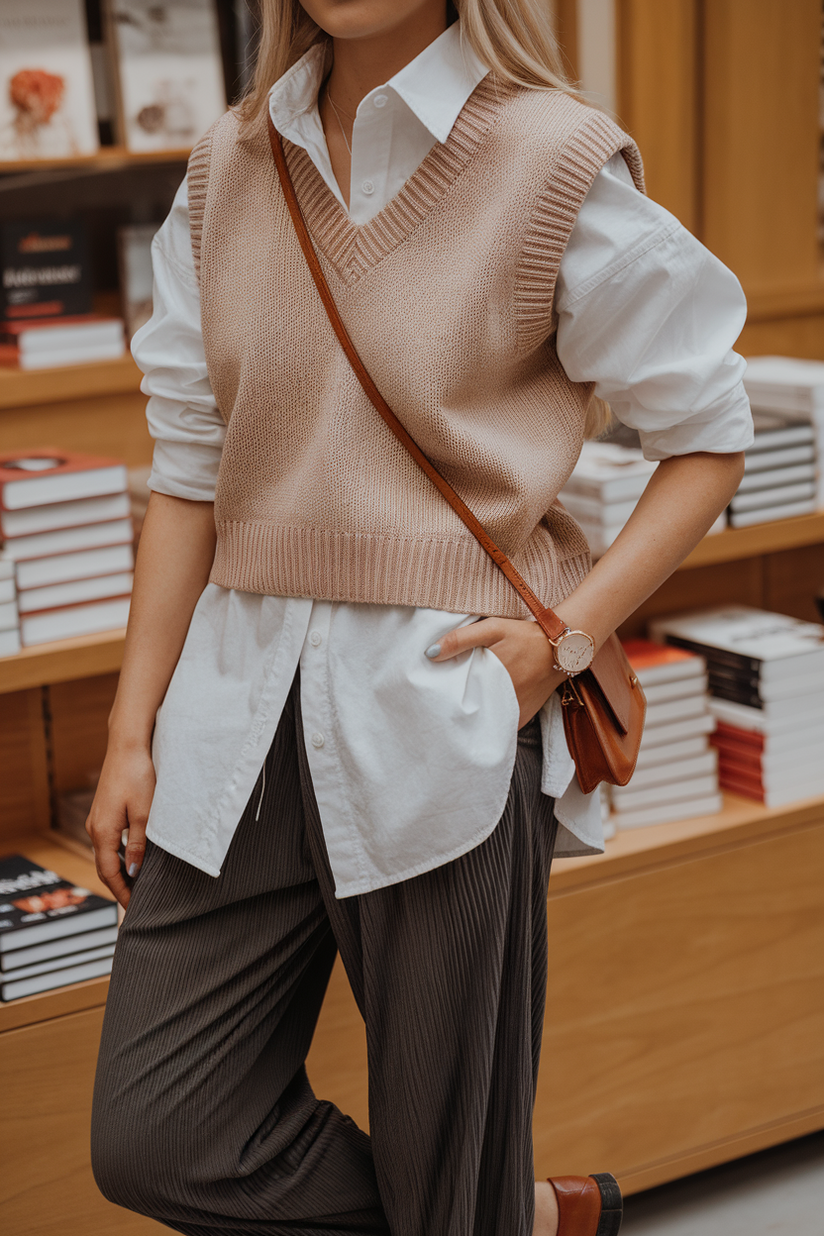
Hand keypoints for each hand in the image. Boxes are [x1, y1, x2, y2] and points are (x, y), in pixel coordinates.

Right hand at [85, 744, 155, 908]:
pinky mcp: (105, 810)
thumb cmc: (138, 776)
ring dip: (121, 870)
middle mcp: (95, 828)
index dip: (122, 893)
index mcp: (103, 832)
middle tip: (138, 902)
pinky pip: (110, 841)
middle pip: (105, 867)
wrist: (128, 746)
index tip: (135, 908)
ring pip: (107, 854)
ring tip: (139, 884)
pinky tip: (134, 857)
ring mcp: (98, 819)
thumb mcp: (145, 814)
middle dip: (120, 886)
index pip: (109, 873)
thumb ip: (138, 845)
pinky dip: (120, 854)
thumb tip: (133, 871)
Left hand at [426, 617, 567, 728]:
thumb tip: (430, 654)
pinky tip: (482, 714)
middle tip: (441, 706)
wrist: (562, 648)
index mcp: (489, 678)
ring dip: (474, 719)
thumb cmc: (524, 636)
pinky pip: (502, 726)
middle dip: (456, 711)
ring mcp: (513, 712)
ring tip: (459, 712)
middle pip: (469, 713)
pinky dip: (491, 723)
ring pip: (485, 723)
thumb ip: (460, 639)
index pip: (457, 698)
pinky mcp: (523, 717)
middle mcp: (501, 700)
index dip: (444, 698)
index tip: (433, 697)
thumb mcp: (492, 628)